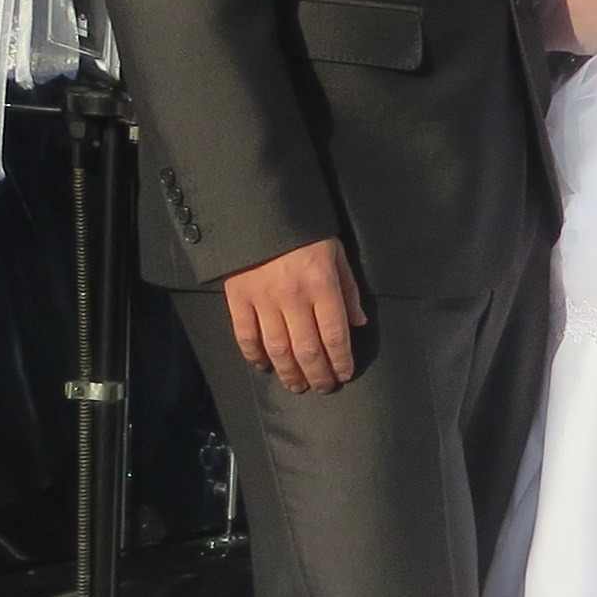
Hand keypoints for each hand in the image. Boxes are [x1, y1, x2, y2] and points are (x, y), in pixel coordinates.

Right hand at [224, 236, 364, 394]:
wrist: (258, 209)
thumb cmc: (304, 231)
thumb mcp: (335, 253)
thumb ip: (348, 289)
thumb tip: (358, 323)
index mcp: (321, 285)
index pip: (335, 335)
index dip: (341, 361)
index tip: (343, 374)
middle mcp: (293, 297)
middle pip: (308, 350)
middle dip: (318, 375)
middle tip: (323, 387)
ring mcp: (263, 300)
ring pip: (278, 350)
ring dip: (289, 373)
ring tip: (297, 385)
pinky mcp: (238, 298)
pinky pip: (246, 336)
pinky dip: (254, 356)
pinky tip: (264, 366)